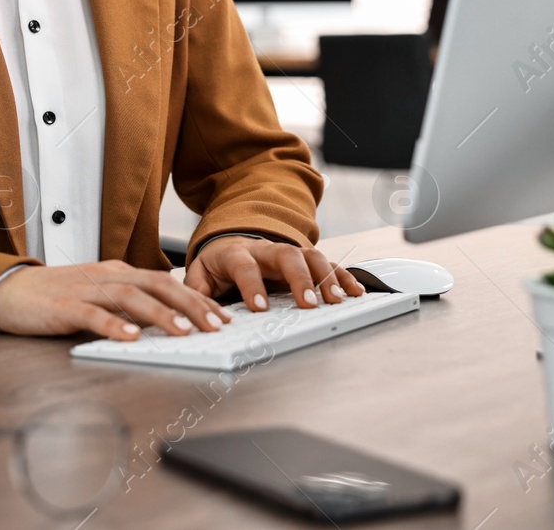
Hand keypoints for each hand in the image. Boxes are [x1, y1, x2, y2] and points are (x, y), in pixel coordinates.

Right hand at [0, 260, 230, 340]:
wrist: (10, 290)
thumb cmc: (56, 296)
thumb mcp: (100, 295)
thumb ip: (130, 304)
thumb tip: (167, 319)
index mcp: (119, 273)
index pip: (166, 282)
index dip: (196, 298)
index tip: (220, 316)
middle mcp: (107, 276)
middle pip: (156, 285)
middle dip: (190, 304)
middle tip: (215, 325)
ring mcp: (86, 290)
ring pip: (130, 297)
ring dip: (160, 315)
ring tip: (183, 331)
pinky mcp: (64, 307)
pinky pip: (93, 315)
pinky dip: (113, 325)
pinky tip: (130, 338)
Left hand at [185, 236, 365, 310]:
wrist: (231, 241)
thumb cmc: (218, 263)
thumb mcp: (200, 273)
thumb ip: (197, 289)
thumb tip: (200, 310)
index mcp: (236, 253)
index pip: (245, 266)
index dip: (252, 285)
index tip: (260, 307)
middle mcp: (266, 249)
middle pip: (286, 256)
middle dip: (300, 279)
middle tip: (309, 304)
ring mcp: (288, 253)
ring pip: (311, 256)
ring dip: (327, 277)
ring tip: (337, 300)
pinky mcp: (304, 260)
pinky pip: (327, 263)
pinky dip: (343, 276)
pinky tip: (356, 291)